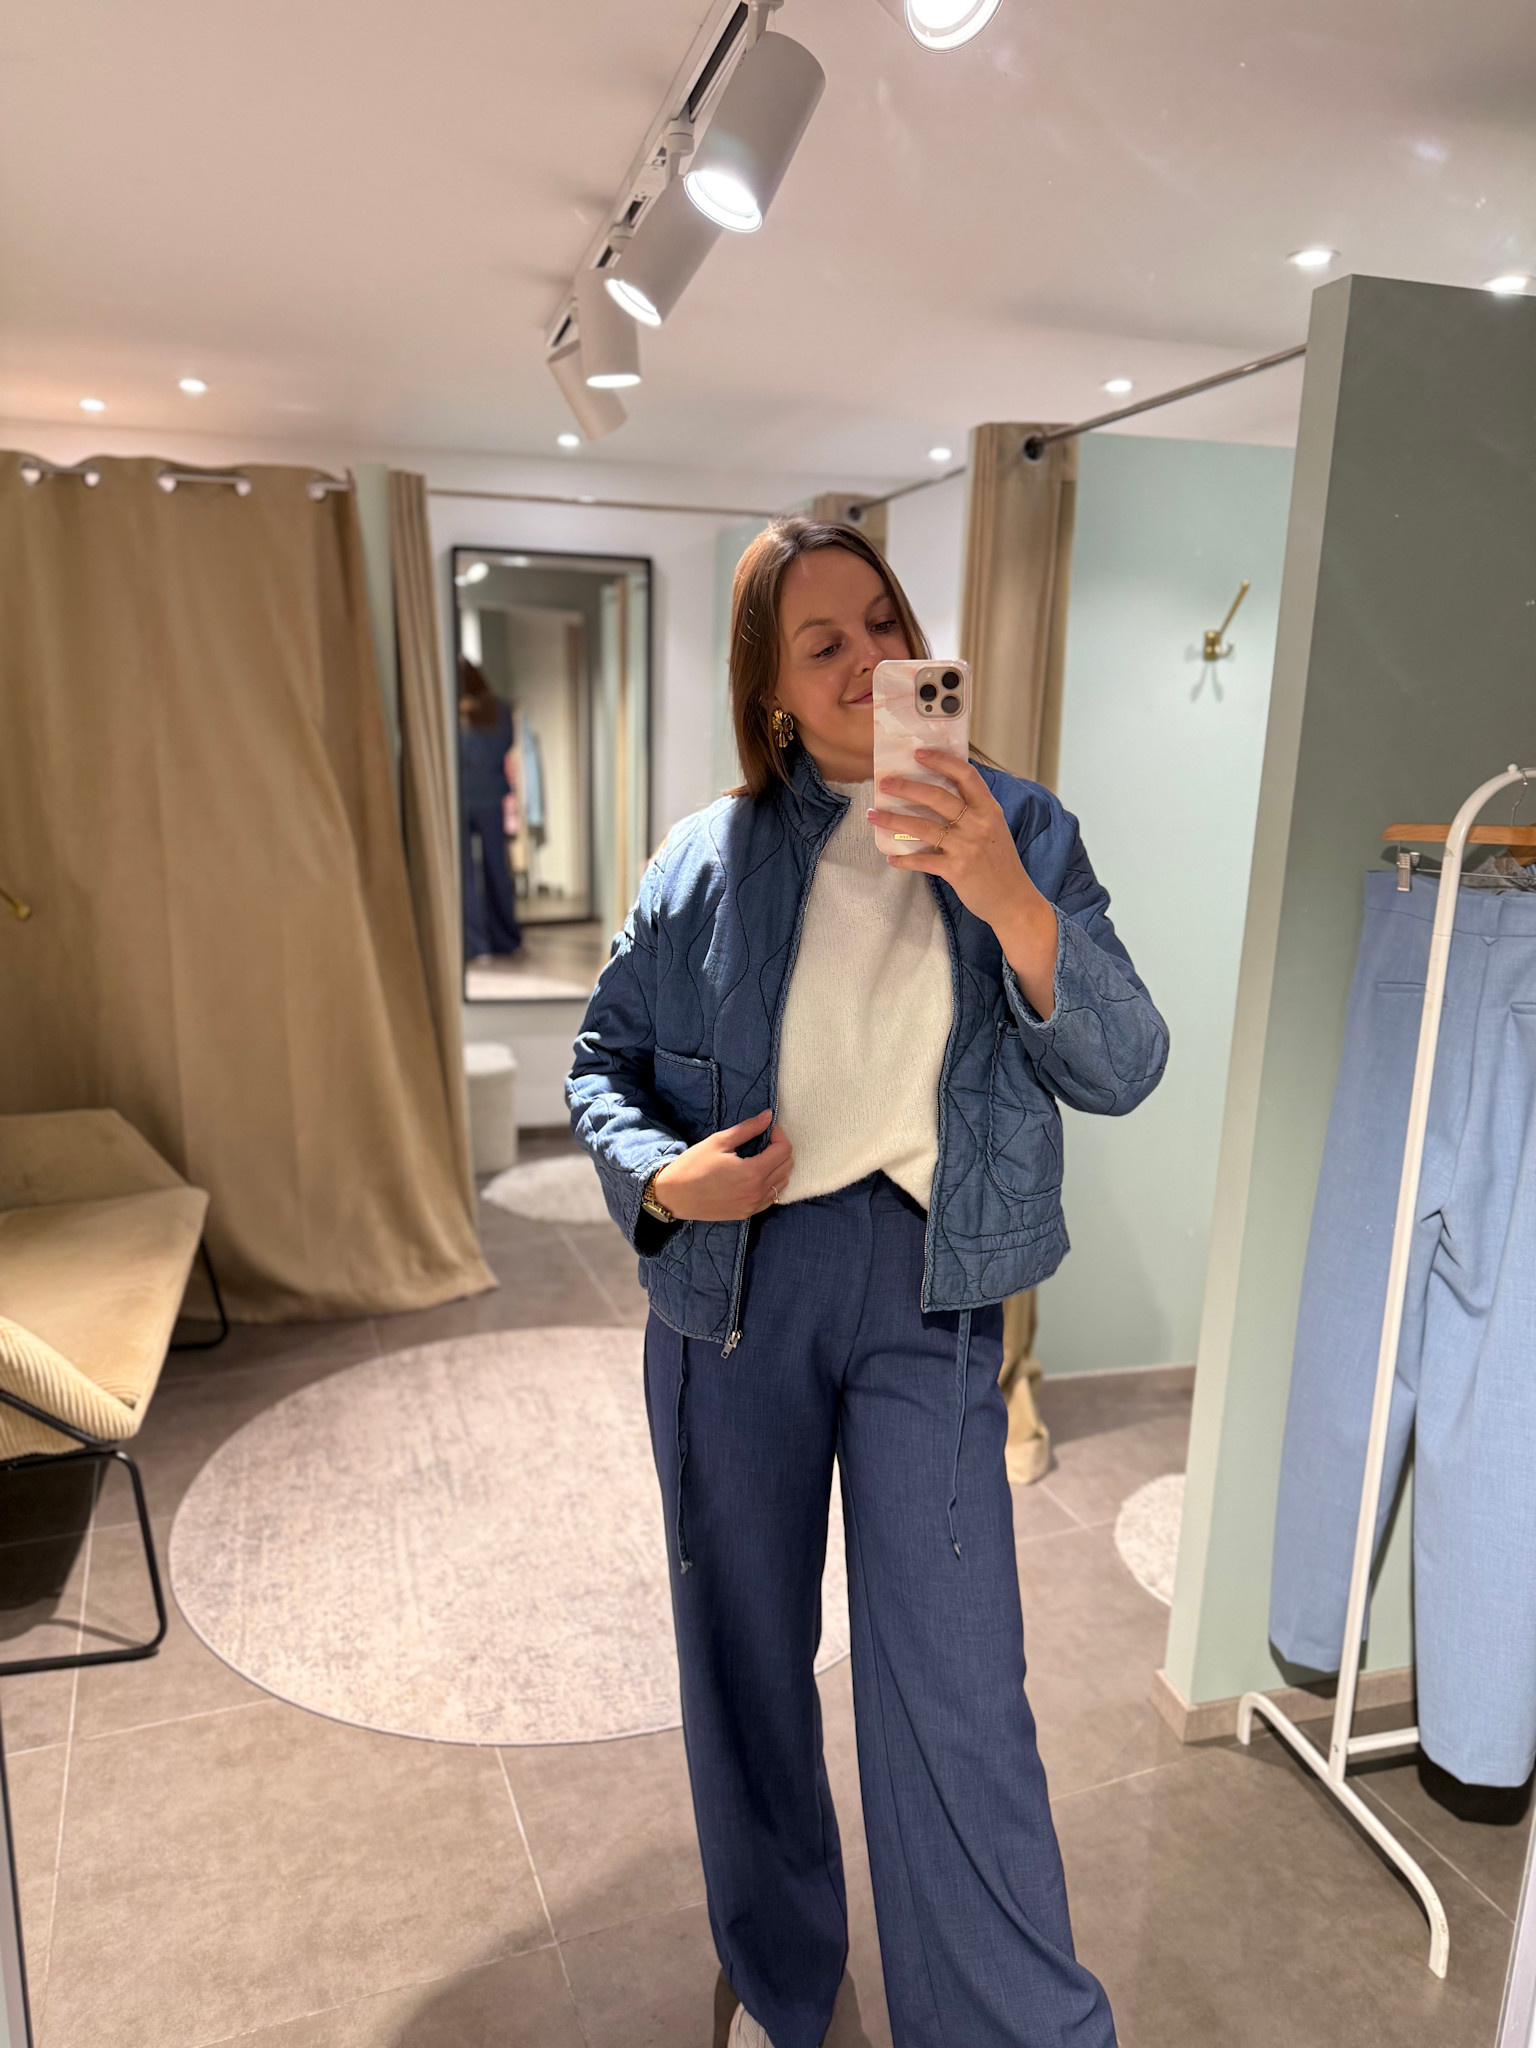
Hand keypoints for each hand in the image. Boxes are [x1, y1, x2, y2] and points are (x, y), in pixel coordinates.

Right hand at [652, 1108, 793, 1221]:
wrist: (673, 1196)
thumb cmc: (692, 1166)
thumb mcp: (718, 1142)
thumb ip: (747, 1129)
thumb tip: (768, 1116)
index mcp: (752, 1173)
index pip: (784, 1150)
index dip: (778, 1135)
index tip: (767, 1129)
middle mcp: (757, 1192)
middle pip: (787, 1166)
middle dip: (780, 1149)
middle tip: (763, 1141)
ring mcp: (753, 1205)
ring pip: (782, 1183)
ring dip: (778, 1167)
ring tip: (760, 1157)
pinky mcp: (746, 1213)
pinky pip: (771, 1198)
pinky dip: (771, 1184)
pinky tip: (756, 1176)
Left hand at [869, 752, 1058, 1018]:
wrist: (1014, 900)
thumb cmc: (1000, 863)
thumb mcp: (994, 829)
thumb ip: (973, 811)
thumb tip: (938, 793)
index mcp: (989, 810)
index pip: (966, 776)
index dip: (942, 761)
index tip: (919, 753)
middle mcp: (979, 824)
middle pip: (938, 797)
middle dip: (908, 787)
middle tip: (885, 783)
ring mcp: (967, 847)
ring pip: (924, 827)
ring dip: (894, 820)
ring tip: (872, 815)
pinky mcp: (957, 870)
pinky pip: (924, 860)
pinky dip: (905, 860)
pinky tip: (891, 858)